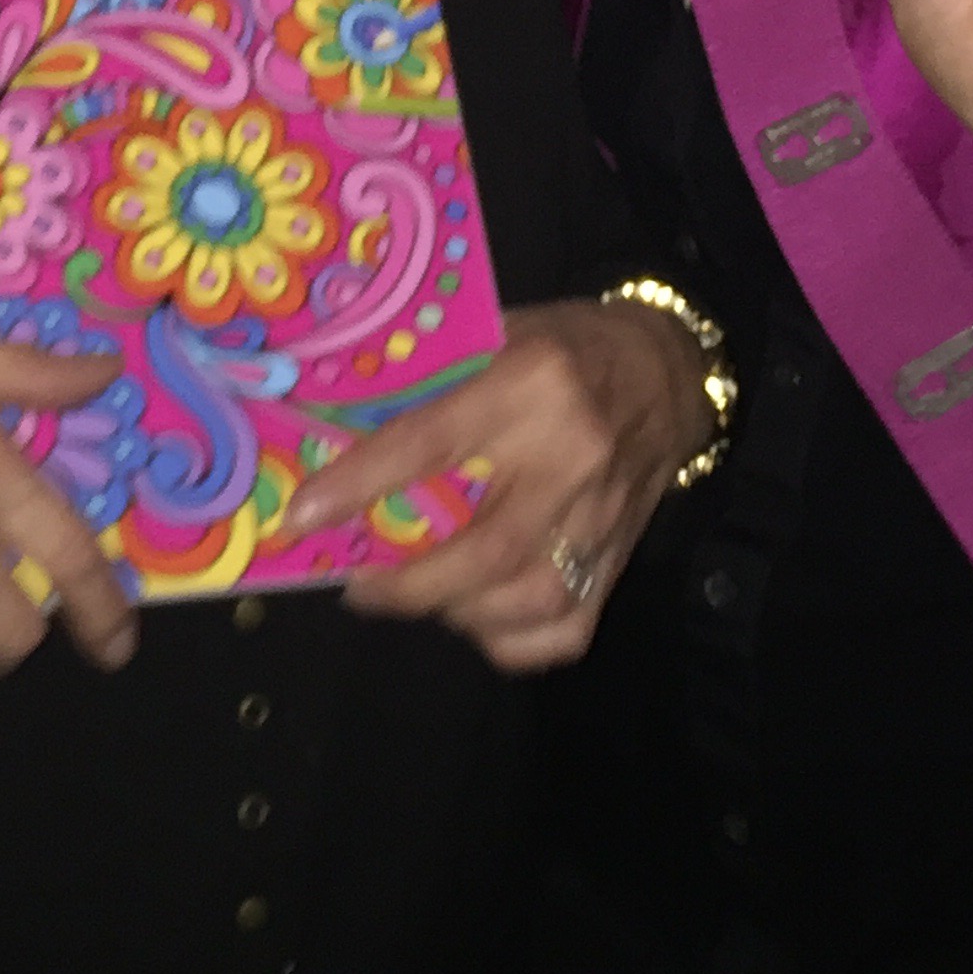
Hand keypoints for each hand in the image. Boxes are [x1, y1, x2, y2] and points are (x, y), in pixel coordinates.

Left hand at [276, 299, 716, 671]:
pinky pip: (558, 633)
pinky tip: (473, 612)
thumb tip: (340, 427)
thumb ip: (432, 382)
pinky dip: (504, 639)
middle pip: (483, 549)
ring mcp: (602, 520)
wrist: (669, 374)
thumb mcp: (498, 334)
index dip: (361, 484)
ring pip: (521, 602)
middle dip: (404, 584)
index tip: (304, 516)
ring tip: (409, 593)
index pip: (433, 442)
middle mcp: (572, 457)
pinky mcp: (619, 564)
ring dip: (450, 612)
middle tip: (355, 583)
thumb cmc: (565, 348)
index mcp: (532, 382)